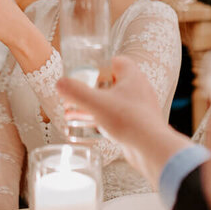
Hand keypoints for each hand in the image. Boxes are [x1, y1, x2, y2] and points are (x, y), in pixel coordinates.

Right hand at [56, 56, 188, 186]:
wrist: (151, 148)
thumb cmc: (127, 119)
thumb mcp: (95, 103)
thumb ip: (75, 92)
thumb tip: (59, 83)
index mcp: (132, 76)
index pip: (117, 61)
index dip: (101, 65)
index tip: (86, 71)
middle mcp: (138, 89)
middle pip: (110, 83)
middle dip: (90, 90)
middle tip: (74, 95)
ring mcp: (139, 108)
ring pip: (111, 103)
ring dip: (92, 107)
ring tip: (70, 115)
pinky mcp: (138, 125)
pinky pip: (116, 118)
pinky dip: (100, 120)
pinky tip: (85, 128)